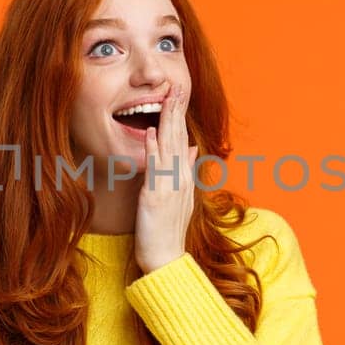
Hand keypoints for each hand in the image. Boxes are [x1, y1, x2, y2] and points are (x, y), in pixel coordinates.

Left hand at [134, 83, 198, 272]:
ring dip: (167, 122)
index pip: (184, 139)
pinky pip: (155, 169)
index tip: (179, 93)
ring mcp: (169, 187)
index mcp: (184, 177)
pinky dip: (153, 149)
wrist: (166, 259)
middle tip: (177, 85)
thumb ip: (187, 171)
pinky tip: (151, 133)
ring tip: (167, 98)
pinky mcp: (155, 197)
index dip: (181, 116)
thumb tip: (193, 147)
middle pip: (179, 137)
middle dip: (177, 111)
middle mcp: (180, 178)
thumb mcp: (182, 197)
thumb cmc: (168, 230)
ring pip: (169, 147)